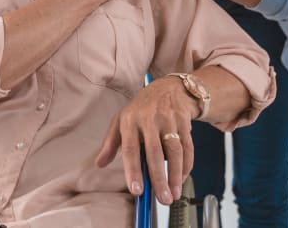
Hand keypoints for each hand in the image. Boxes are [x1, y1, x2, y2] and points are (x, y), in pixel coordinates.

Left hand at [95, 77, 198, 204]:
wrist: (168, 88)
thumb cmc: (142, 107)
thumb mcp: (121, 119)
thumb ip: (110, 142)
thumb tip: (99, 164)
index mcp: (130, 120)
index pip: (130, 149)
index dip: (133, 171)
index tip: (137, 190)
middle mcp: (149, 119)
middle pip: (155, 153)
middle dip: (159, 178)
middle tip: (163, 199)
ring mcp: (168, 119)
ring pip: (174, 151)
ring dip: (176, 175)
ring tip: (174, 194)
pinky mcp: (184, 121)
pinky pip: (187, 146)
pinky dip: (186, 165)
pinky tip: (182, 178)